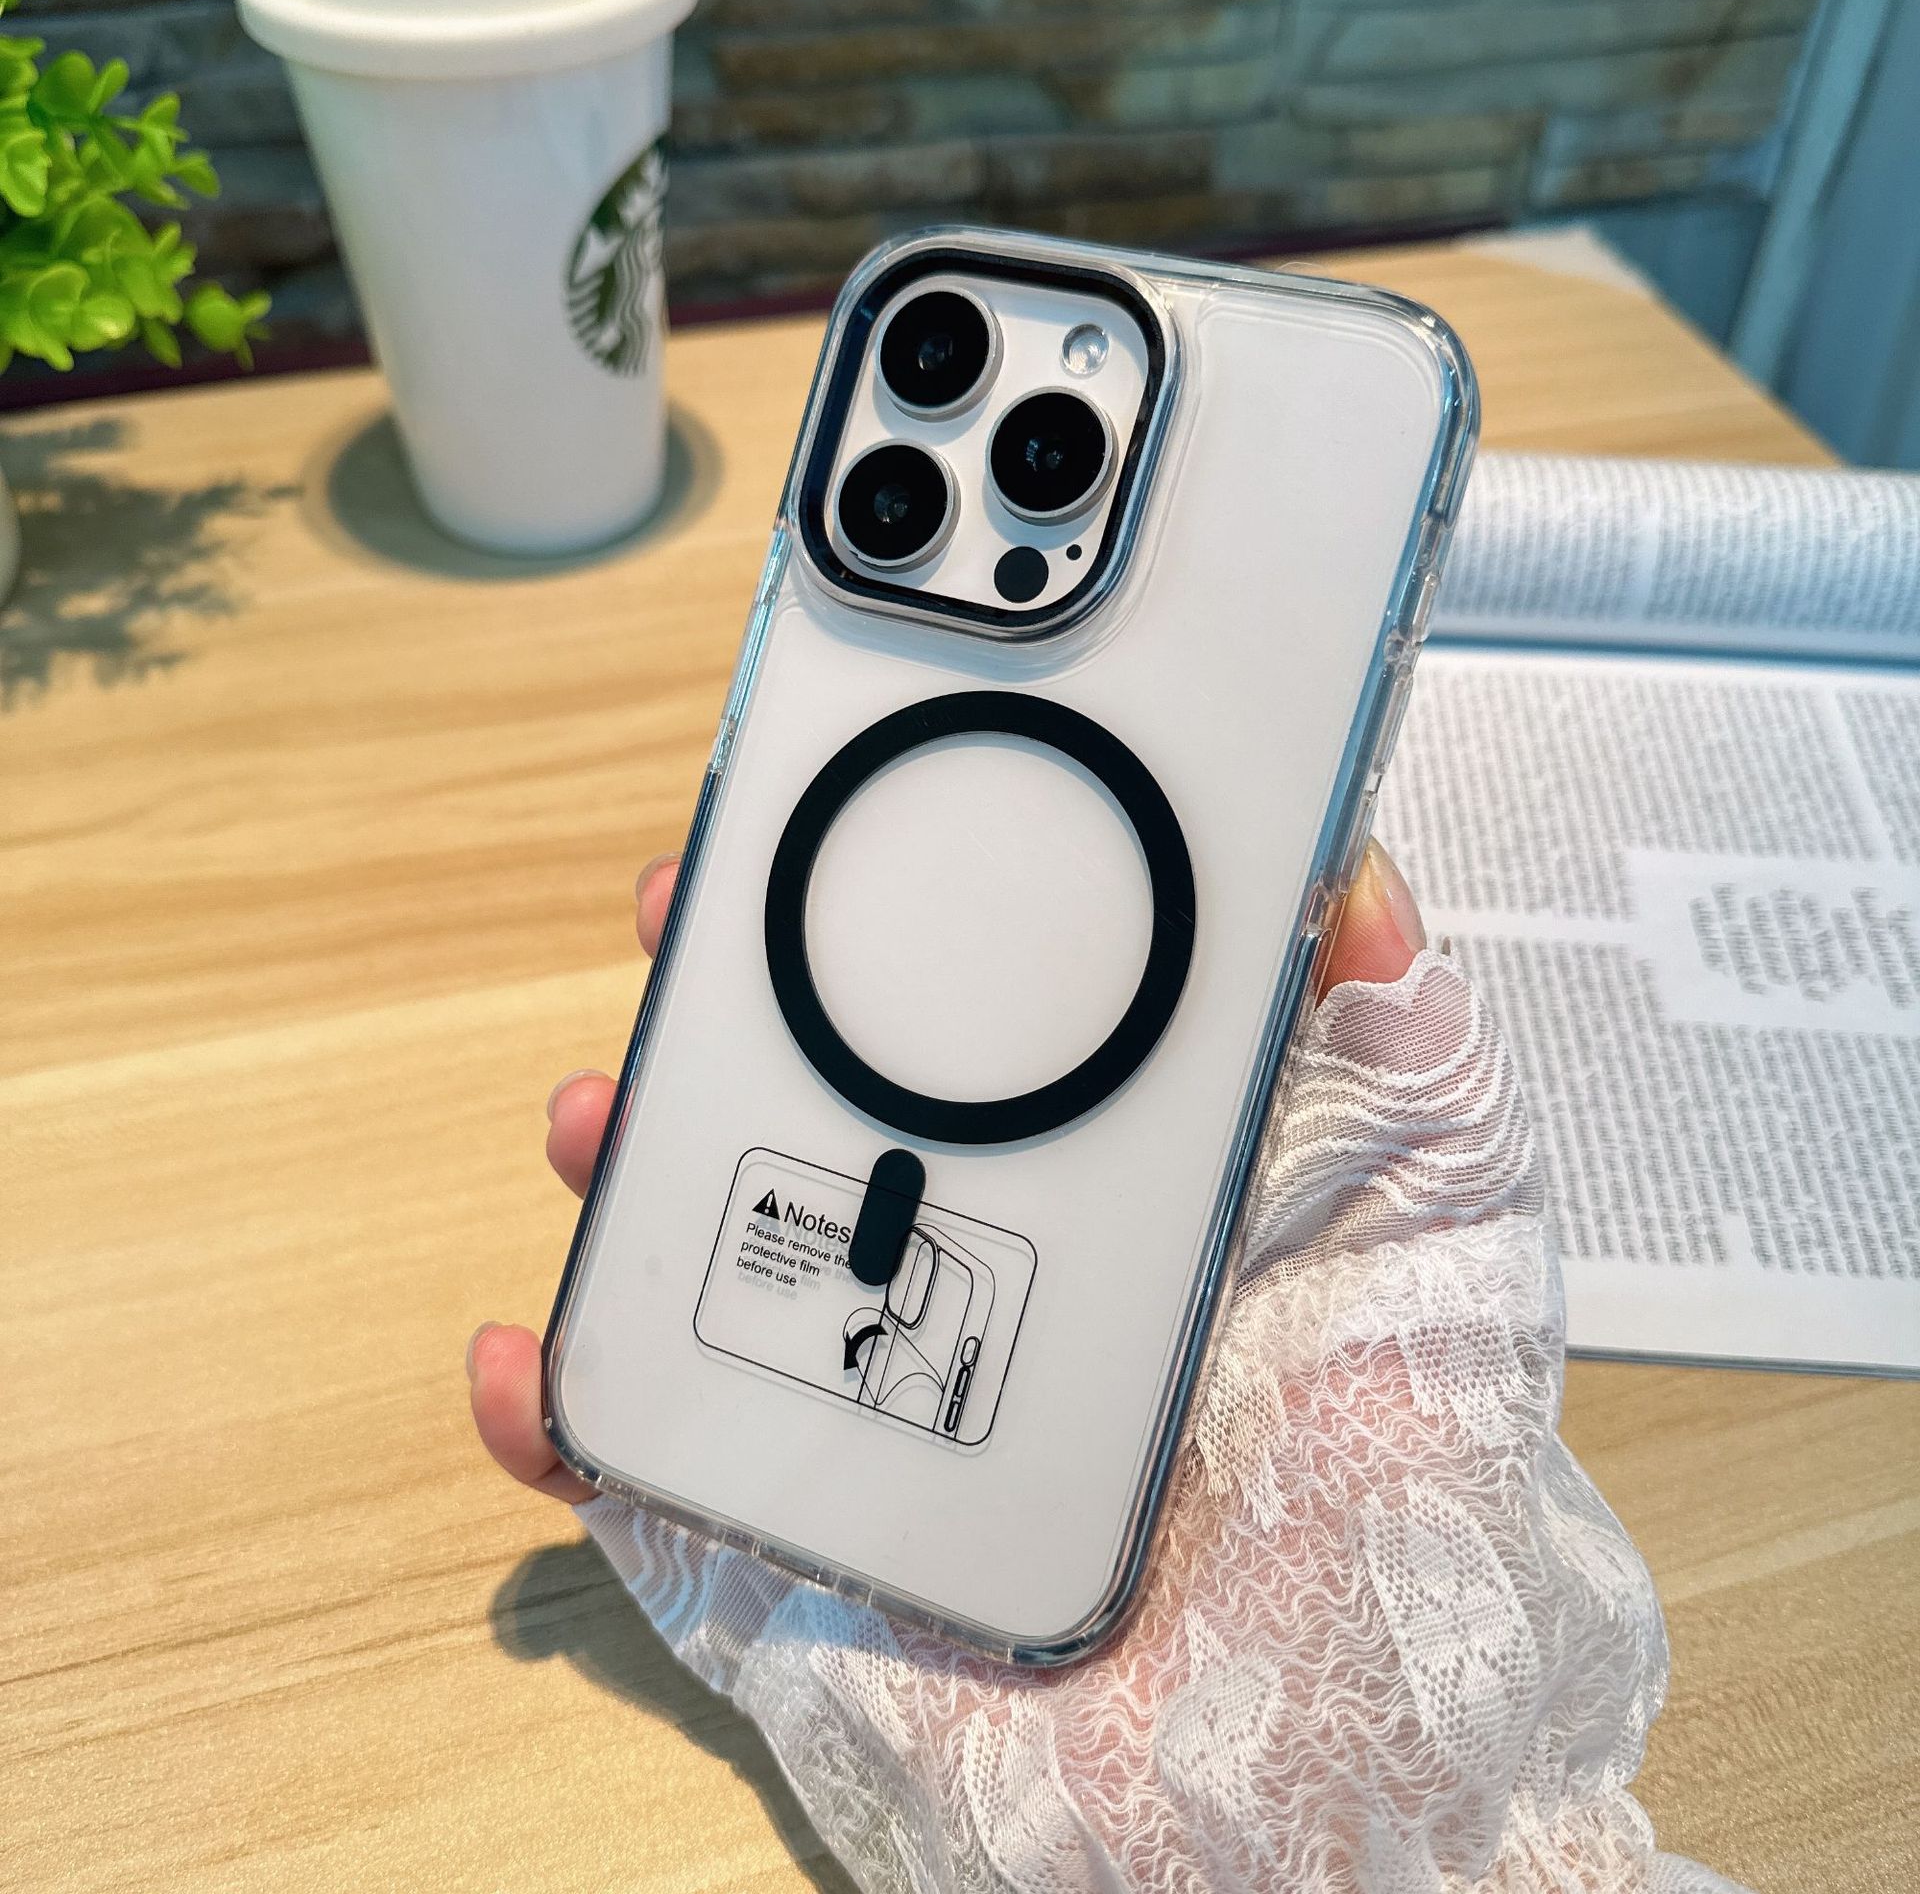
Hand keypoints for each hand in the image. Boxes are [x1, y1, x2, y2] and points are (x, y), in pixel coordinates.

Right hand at [467, 842, 1428, 1501]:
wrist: (1357, 1780)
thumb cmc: (1412, 1496)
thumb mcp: (1442, 1221)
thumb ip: (1402, 1042)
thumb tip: (1340, 867)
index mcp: (1095, 1185)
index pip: (958, 1016)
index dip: (874, 909)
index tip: (818, 814)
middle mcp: (970, 1272)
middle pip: (805, 1108)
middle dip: (724, 1005)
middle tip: (684, 923)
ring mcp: (870, 1402)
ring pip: (702, 1259)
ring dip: (626, 1169)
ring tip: (605, 1116)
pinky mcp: (805, 1542)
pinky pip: (646, 1473)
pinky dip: (562, 1415)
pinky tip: (530, 1355)